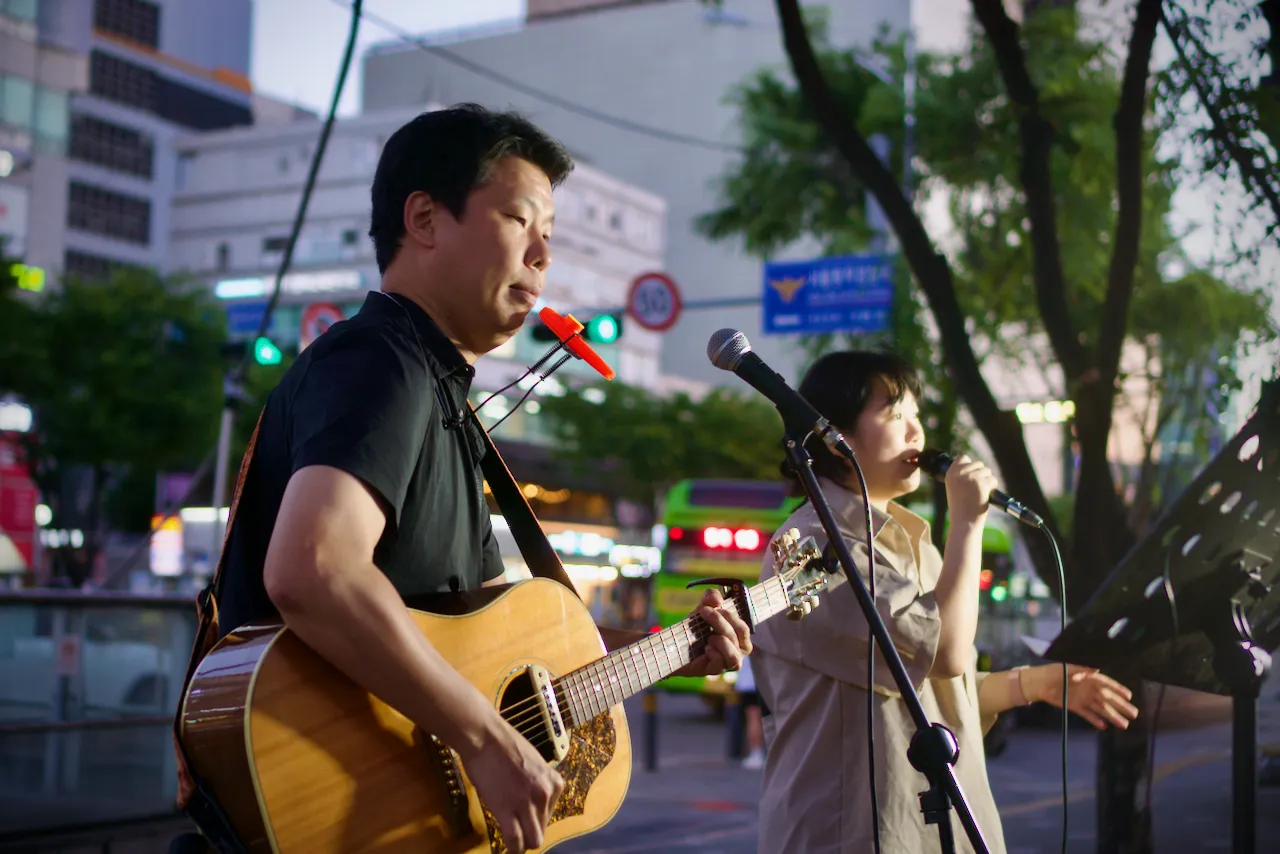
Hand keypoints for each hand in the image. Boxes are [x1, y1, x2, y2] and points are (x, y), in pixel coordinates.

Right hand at [460, 713, 563, 853]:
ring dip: (521, 842)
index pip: (550, 815)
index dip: (534, 819)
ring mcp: (528, 804)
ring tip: (511, 837)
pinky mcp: (507, 811)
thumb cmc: (504, 745)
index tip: (523, 819)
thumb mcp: (533, 764)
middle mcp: (546, 794)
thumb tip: (532, 802)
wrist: (485, 736)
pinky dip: (512, 847)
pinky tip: (507, 846)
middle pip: (542, 830)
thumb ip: (537, 784)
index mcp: (554, 782)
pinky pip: (515, 841)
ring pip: (533, 840)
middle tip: (516, 829)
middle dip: (529, 833)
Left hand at [674, 588, 752, 677]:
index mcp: (738, 637)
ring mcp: (726, 663)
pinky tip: (706, 648)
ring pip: (734, 654)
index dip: (731, 616)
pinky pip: (721, 663)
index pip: (744, 628)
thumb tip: (716, 597)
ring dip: (721, 640)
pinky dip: (714, 653)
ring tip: (709, 637)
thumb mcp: (702, 610)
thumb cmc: (694, 629)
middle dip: (721, 621)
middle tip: (704, 612)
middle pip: (739, 636)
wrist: (673, 647)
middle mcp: (737, 651)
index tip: (714, 606)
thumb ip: (710, 599)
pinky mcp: (714, 670)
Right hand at [944, 454, 999, 522]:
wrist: (964, 522)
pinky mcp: (982, 483)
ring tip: (981, 493)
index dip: (970, 465)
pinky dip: (993, 486)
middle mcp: (959, 473)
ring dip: (987, 480)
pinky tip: (986, 495)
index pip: (962, 458)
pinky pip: (993, 479)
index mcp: (950, 474)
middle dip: (981, 474)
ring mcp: (971, 477)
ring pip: (987, 471)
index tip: (972, 475)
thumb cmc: (960, 508)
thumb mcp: (954, 488)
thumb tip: (976, 466)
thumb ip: (961, 476)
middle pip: (978, 463)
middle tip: (977, 488)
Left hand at [1026, 664, 1139, 729]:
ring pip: (1101, 709)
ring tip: (1124, 725)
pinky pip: (1088, 714)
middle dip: (1121, 706)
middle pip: (1108, 699)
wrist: (1038, 683)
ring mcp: (1083, 699)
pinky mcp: (1075, 706)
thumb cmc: (1054, 671)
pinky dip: (1095, 720)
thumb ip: (1082, 668)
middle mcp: (1088, 689)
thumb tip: (1097, 668)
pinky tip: (1104, 726)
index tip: (1130, 696)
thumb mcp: (1067, 667)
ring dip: (1112, 716)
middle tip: (1134, 714)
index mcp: (1088, 678)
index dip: (1118, 690)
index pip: (1107, 684)